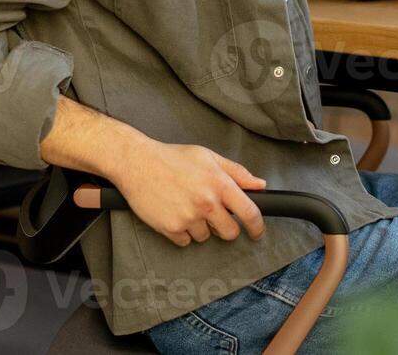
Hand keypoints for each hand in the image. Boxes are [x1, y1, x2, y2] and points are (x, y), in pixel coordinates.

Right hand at [105, 142, 266, 246]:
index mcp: (220, 184)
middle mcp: (207, 203)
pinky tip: (174, 213)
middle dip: (225, 228)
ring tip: (186, 206)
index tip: (256, 232)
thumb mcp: (208, 157)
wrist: (137, 163)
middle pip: (229, 232)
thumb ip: (237, 172)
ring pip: (205, 236)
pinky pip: (185, 241)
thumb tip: (260, 185)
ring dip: (200, 227)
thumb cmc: (172, 158)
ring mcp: (189, 217)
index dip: (257, 227)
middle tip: (214, 216)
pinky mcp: (171, 228)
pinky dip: (181, 232)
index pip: (249, 213)